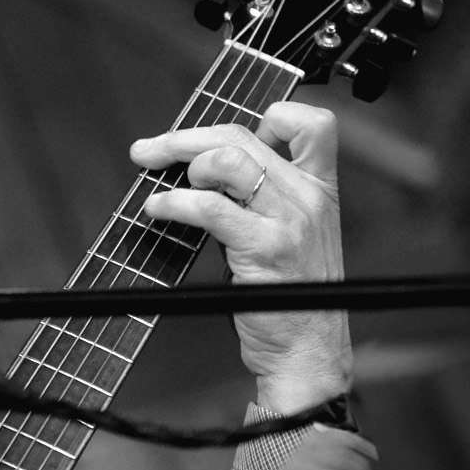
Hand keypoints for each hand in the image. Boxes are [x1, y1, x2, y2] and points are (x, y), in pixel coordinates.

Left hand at [130, 100, 350, 414]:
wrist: (308, 352)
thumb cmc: (291, 300)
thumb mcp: (291, 237)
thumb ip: (262, 200)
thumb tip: (202, 170)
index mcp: (320, 188)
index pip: (310, 123)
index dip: (265, 116)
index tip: (220, 137)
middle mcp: (308, 197)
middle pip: (243, 136)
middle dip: (184, 138)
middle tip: (149, 150)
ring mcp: (289, 221)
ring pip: (226, 161)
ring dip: (181, 165)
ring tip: (163, 187)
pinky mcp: (264, 248)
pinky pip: (210, 208)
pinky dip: (173, 203)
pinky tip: (157, 210)